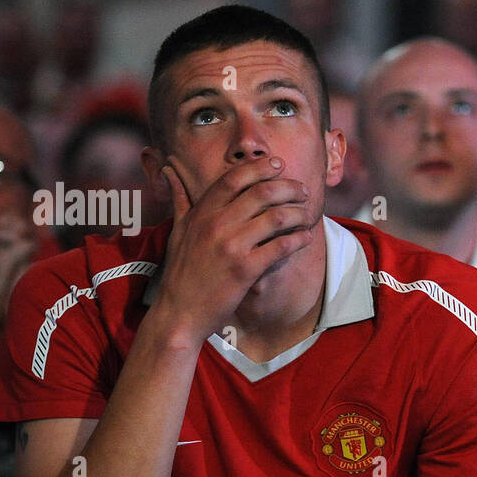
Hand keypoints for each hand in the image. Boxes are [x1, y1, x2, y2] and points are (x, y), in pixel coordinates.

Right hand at [153, 155, 315, 341]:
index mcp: (202, 212)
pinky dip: (298, 240)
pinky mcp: (245, 269)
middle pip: (262, 192)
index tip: (278, 164)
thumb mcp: (177, 231)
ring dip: (298, 213)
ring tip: (307, 214)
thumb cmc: (181, 273)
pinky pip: (280, 247)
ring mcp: (231, 246)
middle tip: (302, 190)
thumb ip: (180, 200)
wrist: (179, 312)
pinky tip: (305, 238)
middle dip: (288, 187)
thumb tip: (168, 172)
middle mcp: (216, 224)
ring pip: (276, 217)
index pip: (234, 178)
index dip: (259, 167)